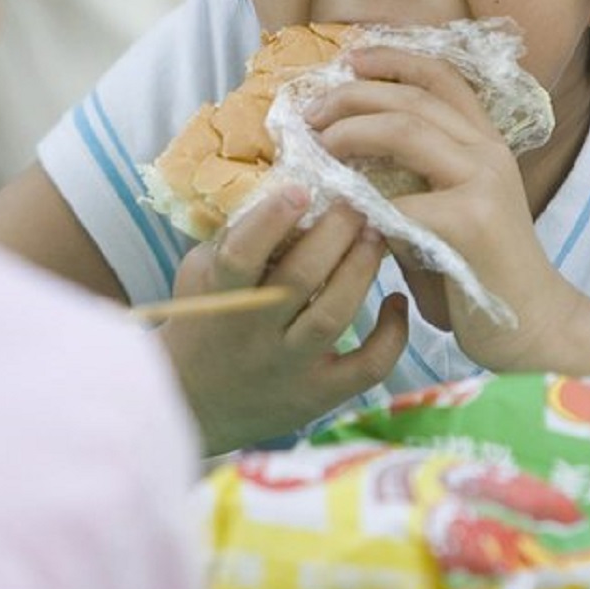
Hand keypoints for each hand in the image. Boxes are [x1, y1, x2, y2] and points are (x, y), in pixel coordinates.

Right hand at [160, 186, 408, 453]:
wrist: (193, 403)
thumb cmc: (202, 323)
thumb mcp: (200, 275)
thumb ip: (234, 238)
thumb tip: (282, 185)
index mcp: (220, 300)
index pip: (241, 256)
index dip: (270, 220)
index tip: (299, 189)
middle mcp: (254, 336)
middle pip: (300, 279)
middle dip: (334, 234)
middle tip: (355, 204)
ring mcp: (289, 368)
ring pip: (334, 315)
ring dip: (361, 269)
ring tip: (377, 236)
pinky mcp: (319, 395)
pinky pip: (367, 367)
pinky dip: (392, 334)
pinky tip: (396, 300)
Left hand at [306, 46, 580, 369]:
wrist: (533, 331)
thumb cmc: (477, 275)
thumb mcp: (444, 212)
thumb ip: (408, 181)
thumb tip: (340, 158)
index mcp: (484, 145)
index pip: (442, 78)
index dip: (394, 59)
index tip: (350, 59)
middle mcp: (489, 154)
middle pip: (413, 97)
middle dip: (352, 96)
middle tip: (310, 110)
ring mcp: (484, 184)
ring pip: (407, 130)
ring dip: (351, 130)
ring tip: (317, 143)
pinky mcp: (472, 223)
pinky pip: (400, 199)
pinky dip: (361, 201)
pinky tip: (338, 211)